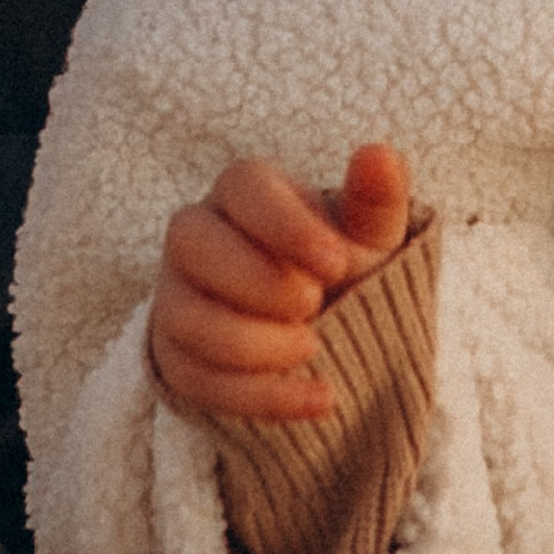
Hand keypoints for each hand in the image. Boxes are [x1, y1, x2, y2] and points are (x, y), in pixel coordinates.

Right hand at [147, 146, 414, 427]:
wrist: (324, 324)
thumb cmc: (341, 263)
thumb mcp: (372, 235)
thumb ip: (378, 199)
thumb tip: (378, 154)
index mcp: (245, 190)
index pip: (243, 185)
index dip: (285, 224)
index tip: (335, 263)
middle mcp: (196, 233)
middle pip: (193, 242)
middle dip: (258, 281)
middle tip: (316, 303)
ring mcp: (176, 294)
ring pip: (187, 317)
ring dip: (254, 343)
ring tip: (314, 347)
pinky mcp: (175, 354)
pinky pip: (196, 379)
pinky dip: (260, 396)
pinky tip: (319, 399)